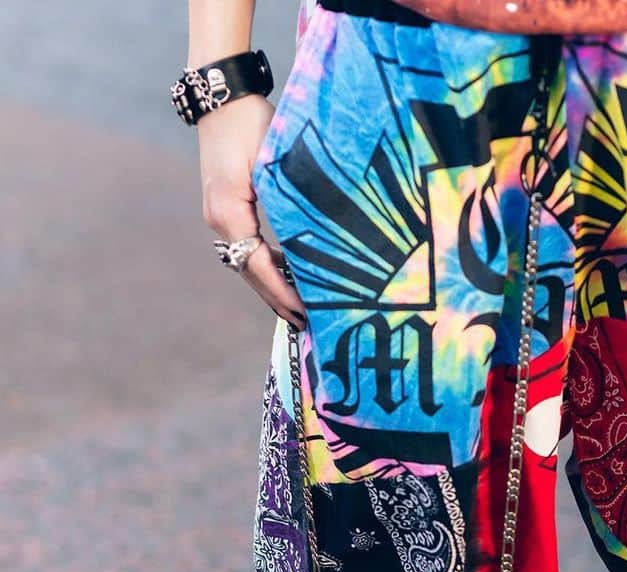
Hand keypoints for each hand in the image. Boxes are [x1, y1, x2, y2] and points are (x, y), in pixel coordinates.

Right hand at [197, 95, 305, 326]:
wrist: (223, 95)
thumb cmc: (254, 122)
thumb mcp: (275, 163)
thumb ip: (289, 203)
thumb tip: (312, 243)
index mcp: (231, 211)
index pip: (259, 265)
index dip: (283, 293)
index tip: (306, 313)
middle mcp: (219, 219)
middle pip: (249, 272)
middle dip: (277, 300)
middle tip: (306, 325)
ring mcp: (217, 215)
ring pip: (245, 262)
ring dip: (269, 287)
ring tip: (296, 311)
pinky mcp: (223, 207)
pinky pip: (244, 247)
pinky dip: (264, 266)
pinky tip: (283, 278)